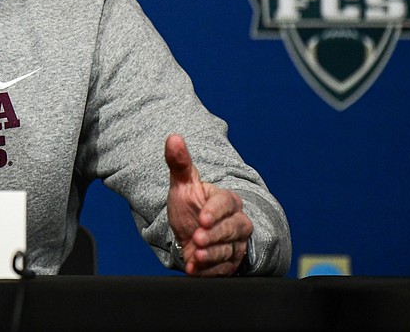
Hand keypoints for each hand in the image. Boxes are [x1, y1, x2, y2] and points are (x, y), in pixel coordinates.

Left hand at [164, 132, 252, 276]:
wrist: (191, 233)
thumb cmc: (190, 206)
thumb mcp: (183, 185)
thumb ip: (180, 163)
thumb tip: (173, 138)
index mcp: (226, 200)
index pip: (226, 203)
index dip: (215, 212)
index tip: (202, 218)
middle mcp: (236, 222)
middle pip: (232, 229)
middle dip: (214, 235)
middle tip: (196, 238)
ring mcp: (235, 244)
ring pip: (229, 250)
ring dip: (211, 255)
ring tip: (196, 256)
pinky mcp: (231, 263)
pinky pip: (225, 269)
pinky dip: (209, 271)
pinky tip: (195, 269)